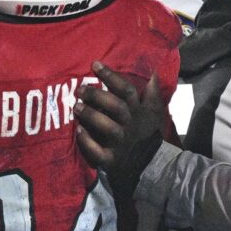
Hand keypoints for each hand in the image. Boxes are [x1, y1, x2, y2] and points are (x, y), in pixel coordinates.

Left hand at [75, 60, 166, 195]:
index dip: (111, 76)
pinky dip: (88, 142)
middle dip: (97, 96)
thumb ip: (152, 93)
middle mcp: (129, 125)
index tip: (95, 65)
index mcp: (138, 112)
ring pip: (106, 127)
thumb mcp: (154, 112)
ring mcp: (120, 143)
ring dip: (91, 116)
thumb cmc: (148, 134)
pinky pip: (98, 151)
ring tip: (76, 107)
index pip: (127, 90)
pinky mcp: (111, 160)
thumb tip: (154, 74)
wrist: (150, 165)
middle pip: (115, 106)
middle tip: (80, 89)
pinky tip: (78, 132)